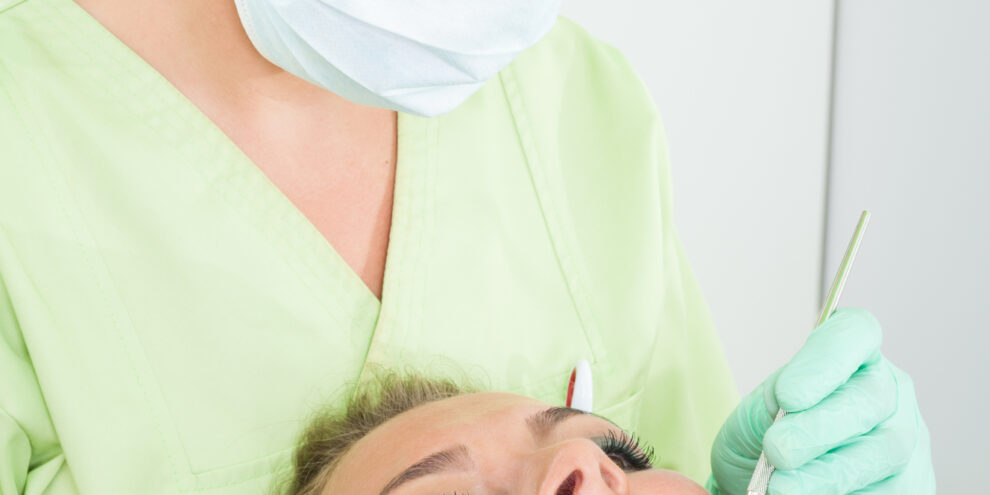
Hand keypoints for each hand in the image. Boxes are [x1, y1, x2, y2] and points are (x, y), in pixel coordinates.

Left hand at [707, 308, 934, 493]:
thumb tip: (789, 418)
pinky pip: (887, 490)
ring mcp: (906, 437)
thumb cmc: (767, 432)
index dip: (825, 361)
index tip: (787, 395)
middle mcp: (888, 390)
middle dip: (819, 427)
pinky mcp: (913, 482)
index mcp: (853, 355)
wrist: (769, 475)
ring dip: (828, 472)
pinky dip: (842, 494)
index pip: (856, 333)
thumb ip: (776, 404)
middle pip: (871, 398)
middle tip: (777, 448)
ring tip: (781, 485)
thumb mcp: (760, 409)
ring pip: (883, 451)